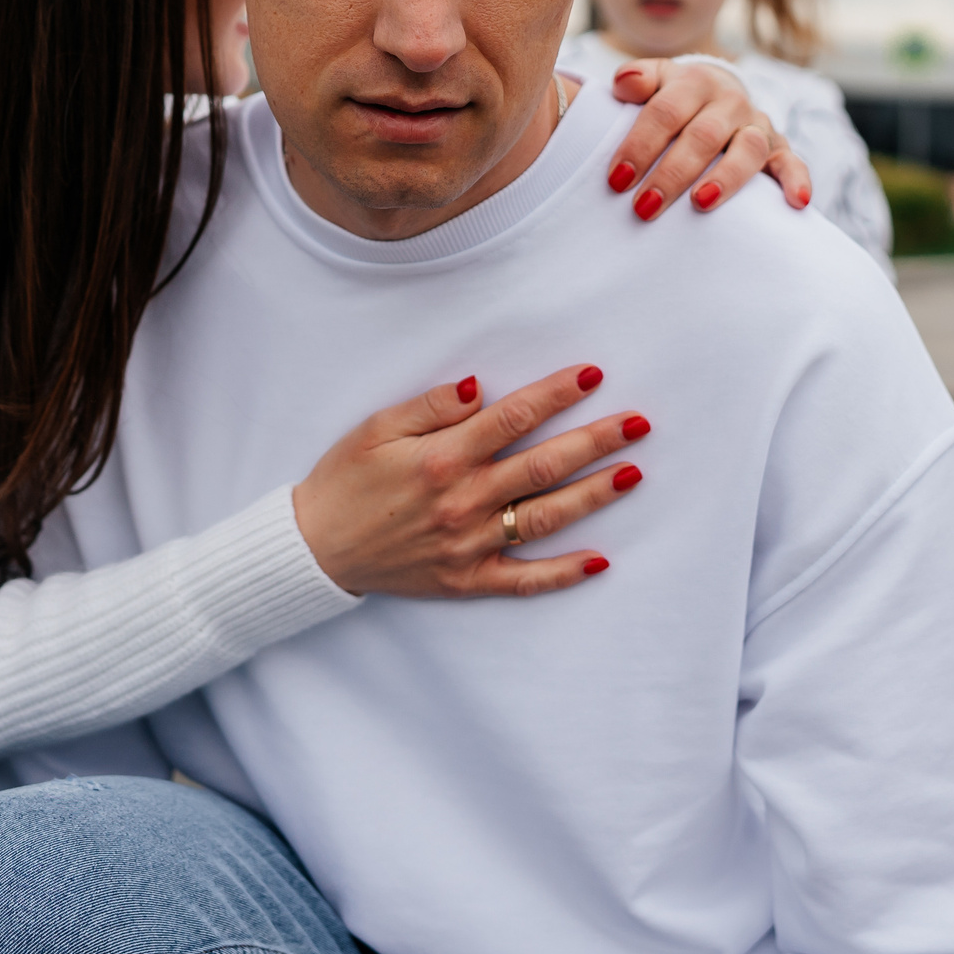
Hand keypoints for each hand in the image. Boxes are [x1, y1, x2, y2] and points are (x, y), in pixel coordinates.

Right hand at [292, 365, 650, 597]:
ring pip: (546, 516)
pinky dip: (564, 573)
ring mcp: (469, 544)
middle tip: (638, 423)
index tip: (592, 374)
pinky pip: (525, 579)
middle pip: (544, 465)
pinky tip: (600, 560)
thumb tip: (478, 387)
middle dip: (596, 441)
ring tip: (632, 473)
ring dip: (593, 494)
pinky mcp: (467, 580)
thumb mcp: (376, 429)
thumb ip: (430, 406)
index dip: (557, 393)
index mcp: (442, 458)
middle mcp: (462, 501)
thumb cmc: (344, 480)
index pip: (514, 417)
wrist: (315, 548)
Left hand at [600, 59, 812, 219]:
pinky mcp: (778, 148)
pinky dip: (796, 180)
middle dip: (672, 173)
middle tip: (644, 207)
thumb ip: (636, 78)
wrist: (719, 93)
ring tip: (700, 203)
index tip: (617, 179)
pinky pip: (792, 162)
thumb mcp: (655, 81)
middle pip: (703, 136)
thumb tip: (625, 83)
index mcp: (694, 82)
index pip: (665, 112)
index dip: (640, 145)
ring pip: (747, 149)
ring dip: (726, 178)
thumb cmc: (674, 98)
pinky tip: (796, 202)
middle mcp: (730, 101)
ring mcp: (756, 125)